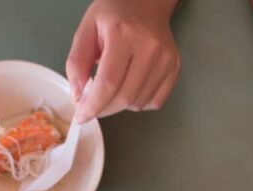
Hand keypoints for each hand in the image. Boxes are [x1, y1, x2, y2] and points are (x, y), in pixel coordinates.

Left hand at [66, 0, 180, 121]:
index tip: (82, 116)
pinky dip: (139, 103)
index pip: (108, 82)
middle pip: (125, 97)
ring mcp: (166, 60)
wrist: (146, 3)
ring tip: (112, 92)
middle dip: (104, 109)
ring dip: (120, 106)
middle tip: (93, 108)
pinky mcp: (175, 68)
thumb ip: (77, 62)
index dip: (93, 105)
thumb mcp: (86, 30)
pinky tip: (130, 88)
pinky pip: (155, 101)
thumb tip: (79, 96)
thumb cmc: (113, 14)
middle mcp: (149, 48)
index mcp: (122, 35)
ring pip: (139, 103)